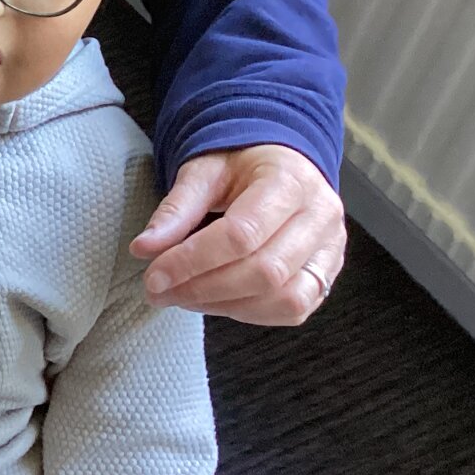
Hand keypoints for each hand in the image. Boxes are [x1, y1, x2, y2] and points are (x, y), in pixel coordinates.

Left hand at [133, 144, 346, 324]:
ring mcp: (331, 248)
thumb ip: (176, 208)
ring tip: (183, 297)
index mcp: (290, 181)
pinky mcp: (328, 273)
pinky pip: (295, 309)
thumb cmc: (241, 163)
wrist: (281, 161)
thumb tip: (143, 248)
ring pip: (285, 298)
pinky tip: (216, 301)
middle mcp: (320, 217)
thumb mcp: (204, 170)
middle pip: (265, 271)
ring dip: (226, 306)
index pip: (242, 234)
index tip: (154, 276)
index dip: (193, 260)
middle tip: (160, 292)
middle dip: (204, 288)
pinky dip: (251, 313)